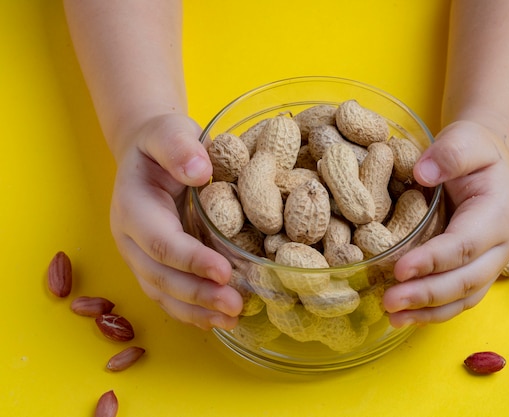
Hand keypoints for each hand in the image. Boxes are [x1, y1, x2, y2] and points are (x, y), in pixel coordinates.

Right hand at [109, 113, 242, 329]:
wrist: (149, 154)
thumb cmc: (162, 142)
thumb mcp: (169, 131)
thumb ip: (179, 147)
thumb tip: (199, 171)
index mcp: (133, 208)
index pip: (161, 242)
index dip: (191, 260)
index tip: (224, 272)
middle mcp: (130, 239)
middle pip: (161, 276)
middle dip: (198, 294)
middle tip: (235, 305)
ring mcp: (139, 257)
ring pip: (163, 294)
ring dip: (197, 311)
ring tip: (232, 319)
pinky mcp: (153, 266)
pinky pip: (169, 295)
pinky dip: (193, 311)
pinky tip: (219, 319)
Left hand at [383, 120, 508, 325]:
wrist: (488, 160)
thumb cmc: (475, 149)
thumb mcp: (465, 140)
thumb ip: (449, 154)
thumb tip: (422, 173)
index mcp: (497, 215)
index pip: (464, 245)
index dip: (433, 260)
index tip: (400, 269)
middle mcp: (499, 246)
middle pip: (465, 280)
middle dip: (427, 294)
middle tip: (390, 300)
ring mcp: (490, 263)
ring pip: (463, 298)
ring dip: (428, 312)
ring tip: (393, 317)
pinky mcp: (475, 272)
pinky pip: (457, 299)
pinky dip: (433, 312)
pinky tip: (405, 317)